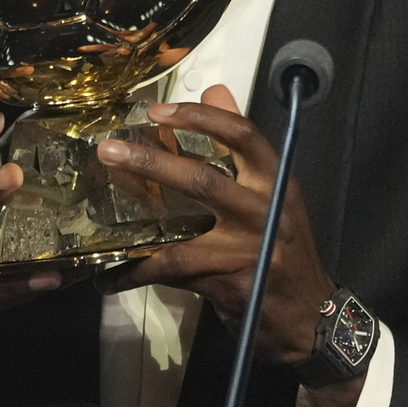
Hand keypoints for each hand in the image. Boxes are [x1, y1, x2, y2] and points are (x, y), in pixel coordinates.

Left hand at [95, 86, 366, 406]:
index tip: (158, 111)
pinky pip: (174, 272)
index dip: (200, 118)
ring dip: (136, 223)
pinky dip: (139, 272)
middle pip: (204, 180)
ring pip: (183, 230)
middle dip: (152, 163)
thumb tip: (215, 89)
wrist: (309, 317)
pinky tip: (110, 276)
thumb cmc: (285, 246)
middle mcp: (264, 210)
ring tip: (98, 219)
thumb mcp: (274, 191)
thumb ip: (241, 143)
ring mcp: (246, 249)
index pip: (242, 135)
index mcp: (276, 180)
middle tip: (109, 150)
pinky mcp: (228, 282)